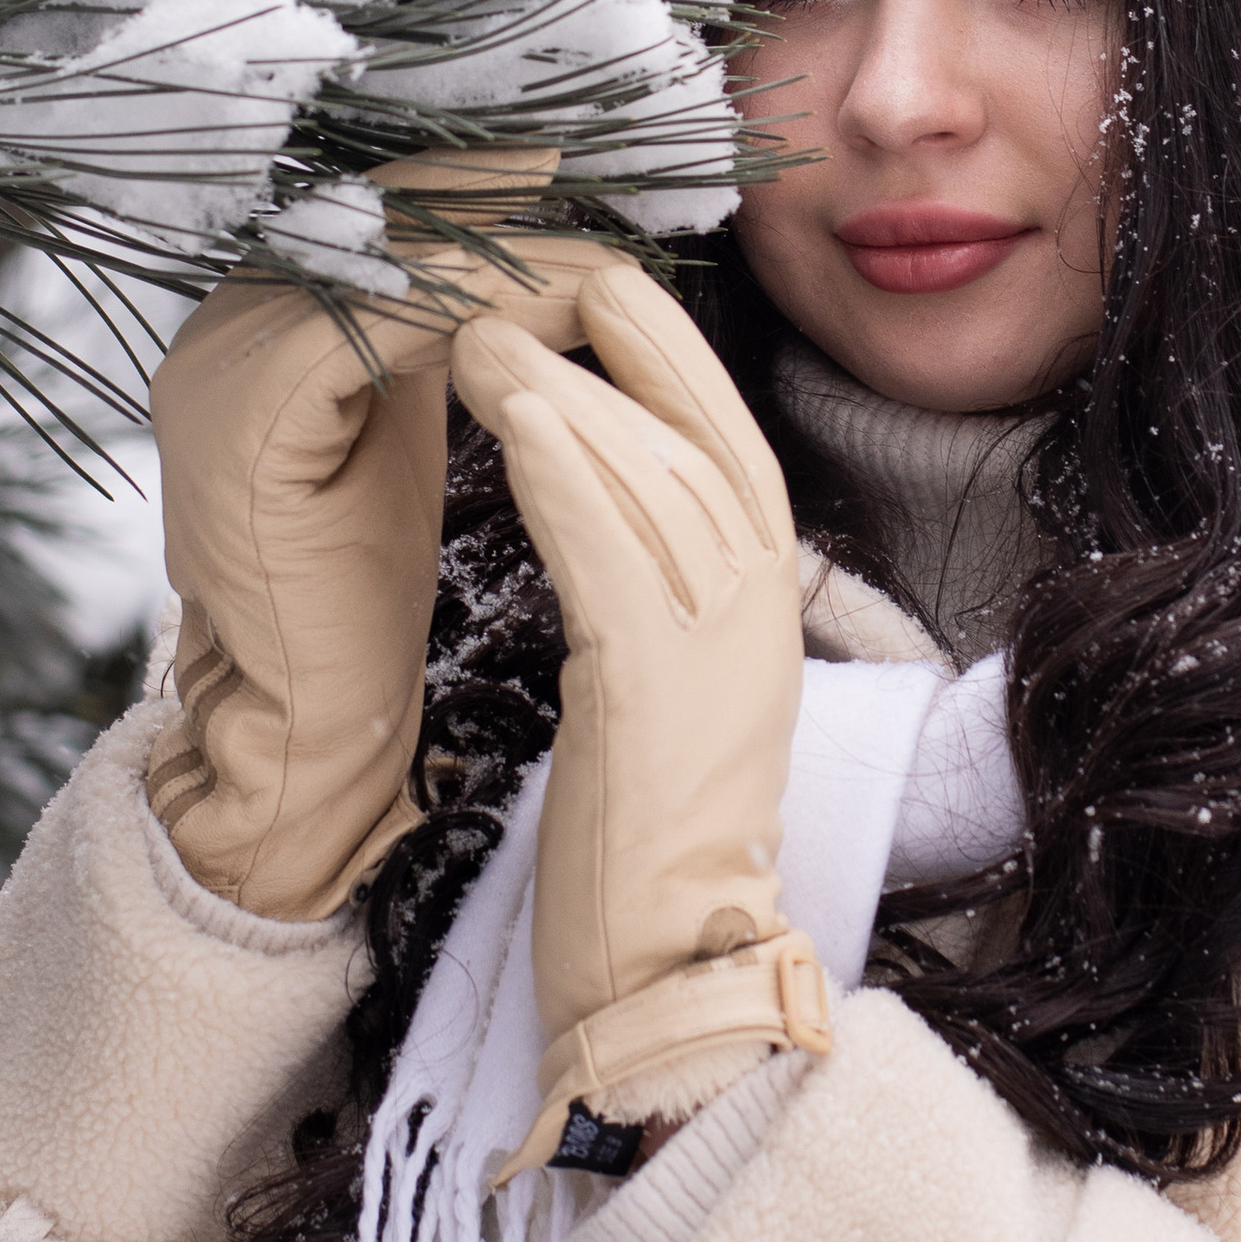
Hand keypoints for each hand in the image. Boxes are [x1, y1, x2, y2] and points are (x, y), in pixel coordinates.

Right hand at [146, 165, 616, 919]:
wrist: (303, 723)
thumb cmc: (359, 592)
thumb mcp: (398, 428)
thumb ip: (423, 333)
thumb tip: (512, 238)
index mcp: (248, 322)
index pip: (368, 214)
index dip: (466, 193)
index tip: (564, 178)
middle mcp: (217, 328)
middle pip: (371, 225)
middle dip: (495, 224)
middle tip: (604, 238)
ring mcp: (215, 370)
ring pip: (379, 269)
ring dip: (499, 270)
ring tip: (597, 281)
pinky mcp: (241, 422)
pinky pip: (367, 330)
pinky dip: (467, 320)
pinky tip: (546, 328)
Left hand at [448, 264, 825, 1175]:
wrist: (670, 979)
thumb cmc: (645, 846)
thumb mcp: (660, 692)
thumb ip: (648, 594)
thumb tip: (596, 501)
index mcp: (759, 605)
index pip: (720, 437)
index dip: (655, 352)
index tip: (581, 286)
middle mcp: (758, 609)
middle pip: (701, 425)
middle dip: (622, 332)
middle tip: (534, 262)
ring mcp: (721, 647)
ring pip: (649, 469)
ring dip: (563, 381)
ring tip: (482, 319)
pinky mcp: (659, 690)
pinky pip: (610, 546)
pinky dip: (559, 464)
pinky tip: (504, 406)